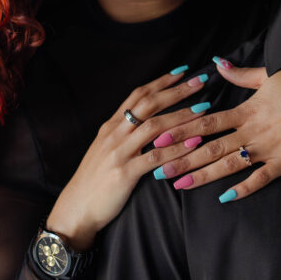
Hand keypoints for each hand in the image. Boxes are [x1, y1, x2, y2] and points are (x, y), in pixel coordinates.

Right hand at [46, 67, 212, 249]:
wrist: (76, 208)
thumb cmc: (95, 180)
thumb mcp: (105, 149)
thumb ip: (124, 133)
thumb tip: (146, 120)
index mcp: (111, 126)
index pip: (138, 95)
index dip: (161, 82)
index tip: (183, 71)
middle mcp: (115, 134)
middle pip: (150, 104)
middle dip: (177, 91)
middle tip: (201, 81)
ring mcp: (119, 152)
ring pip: (155, 127)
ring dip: (182, 117)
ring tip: (204, 110)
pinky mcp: (125, 173)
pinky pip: (155, 158)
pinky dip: (176, 149)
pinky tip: (194, 144)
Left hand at [145, 57, 280, 201]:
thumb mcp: (269, 75)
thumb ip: (240, 74)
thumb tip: (218, 63)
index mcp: (246, 110)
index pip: (206, 123)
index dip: (180, 131)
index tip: (159, 138)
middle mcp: (252, 131)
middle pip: (209, 148)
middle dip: (181, 159)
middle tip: (156, 169)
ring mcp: (268, 148)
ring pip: (228, 165)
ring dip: (202, 175)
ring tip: (179, 184)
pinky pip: (260, 179)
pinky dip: (242, 188)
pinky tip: (224, 198)